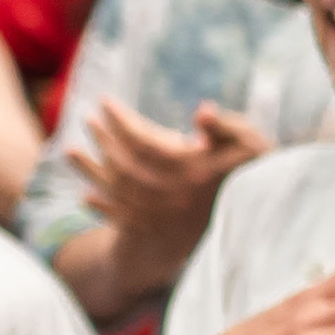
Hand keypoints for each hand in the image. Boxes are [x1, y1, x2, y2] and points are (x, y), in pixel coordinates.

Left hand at [72, 99, 273, 298]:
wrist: (264, 229)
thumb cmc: (261, 178)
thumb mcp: (252, 146)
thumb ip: (225, 126)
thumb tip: (200, 111)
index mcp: (187, 168)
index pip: (140, 139)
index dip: (119, 119)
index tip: (105, 102)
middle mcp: (168, 192)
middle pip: (123, 162)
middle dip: (103, 139)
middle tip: (89, 120)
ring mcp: (160, 215)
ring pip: (115, 191)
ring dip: (90, 170)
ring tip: (69, 151)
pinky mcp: (159, 232)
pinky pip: (121, 220)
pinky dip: (102, 207)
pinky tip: (87, 197)